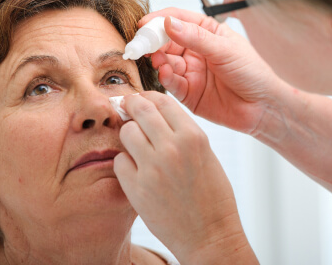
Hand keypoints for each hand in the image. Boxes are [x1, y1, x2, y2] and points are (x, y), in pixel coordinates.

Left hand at [114, 92, 255, 263]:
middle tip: (126, 107)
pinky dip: (125, 162)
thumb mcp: (205, 154)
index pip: (163, 101)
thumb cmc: (212, 195)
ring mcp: (153, 168)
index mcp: (194, 136)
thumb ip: (181, 131)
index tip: (141, 99)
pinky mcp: (137, 189)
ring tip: (137, 145)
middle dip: (131, 105)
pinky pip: (120, 161)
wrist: (210, 235)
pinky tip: (136, 170)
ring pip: (127, 132)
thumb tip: (154, 112)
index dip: (148, 96)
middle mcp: (172, 148)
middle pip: (140, 109)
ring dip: (129, 134)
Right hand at [139, 8, 283, 133]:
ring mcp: (191, 71)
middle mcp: (196, 51)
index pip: (178, 20)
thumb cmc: (253, 74)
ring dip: (159, 60)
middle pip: (167, 41)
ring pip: (166, 61)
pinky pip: (170, 82)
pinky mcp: (188, 92)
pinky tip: (165, 73)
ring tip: (158, 60)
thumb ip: (196, 38)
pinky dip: (165, 77)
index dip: (159, 20)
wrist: (263, 107)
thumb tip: (169, 23)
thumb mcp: (225, 50)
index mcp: (207, 33)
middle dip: (153, 42)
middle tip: (142, 44)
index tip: (144, 24)